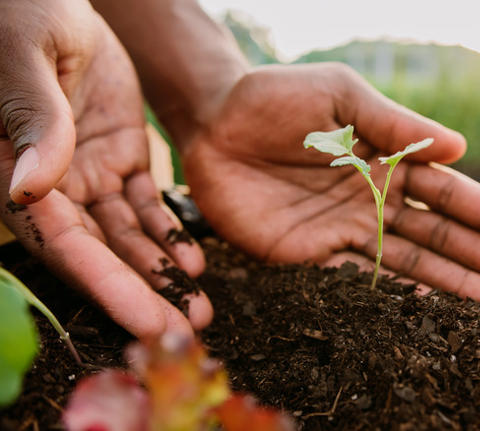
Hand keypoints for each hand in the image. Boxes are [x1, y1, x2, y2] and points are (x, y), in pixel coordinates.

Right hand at [0, 0, 210, 337]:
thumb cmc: (21, 15)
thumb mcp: (25, 60)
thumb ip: (34, 122)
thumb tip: (29, 191)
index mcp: (15, 170)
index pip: (61, 244)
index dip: (104, 286)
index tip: (145, 322)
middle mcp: (52, 184)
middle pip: (99, 253)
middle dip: (142, 294)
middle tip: (185, 331)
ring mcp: (90, 173)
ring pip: (128, 236)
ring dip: (162, 273)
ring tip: (201, 306)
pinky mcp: (121, 157)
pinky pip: (148, 204)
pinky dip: (170, 232)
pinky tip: (194, 261)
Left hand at [181, 63, 479, 308]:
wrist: (210, 123)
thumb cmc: (276, 97)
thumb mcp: (342, 94)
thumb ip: (395, 123)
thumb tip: (462, 150)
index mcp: (390, 159)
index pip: (451, 193)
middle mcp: (378, 201)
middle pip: (445, 236)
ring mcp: (348, 232)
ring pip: (416, 264)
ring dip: (463, 287)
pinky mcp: (312, 257)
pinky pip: (363, 281)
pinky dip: (403, 299)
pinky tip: (442, 316)